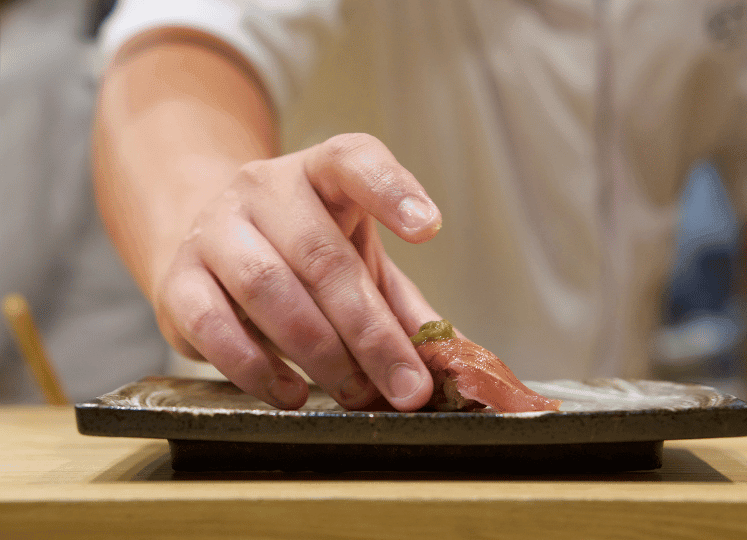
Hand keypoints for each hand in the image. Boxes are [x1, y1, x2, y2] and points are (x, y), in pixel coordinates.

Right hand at [152, 134, 442, 410]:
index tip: (428, 228)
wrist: (207, 238)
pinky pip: (212, 324)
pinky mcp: (177, 278)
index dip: (392, 189)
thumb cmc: (298, 252)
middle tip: (406, 386)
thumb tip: (454, 358)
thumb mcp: (357, 260)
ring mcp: (215, 229)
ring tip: (356, 393)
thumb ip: (401, 304)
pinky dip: (255, 368)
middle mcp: (264, 189)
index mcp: (320, 173)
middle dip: (368, 330)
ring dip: (318, 352)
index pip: (353, 160)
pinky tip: (290, 393)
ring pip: (267, 287)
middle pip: (320, 254)